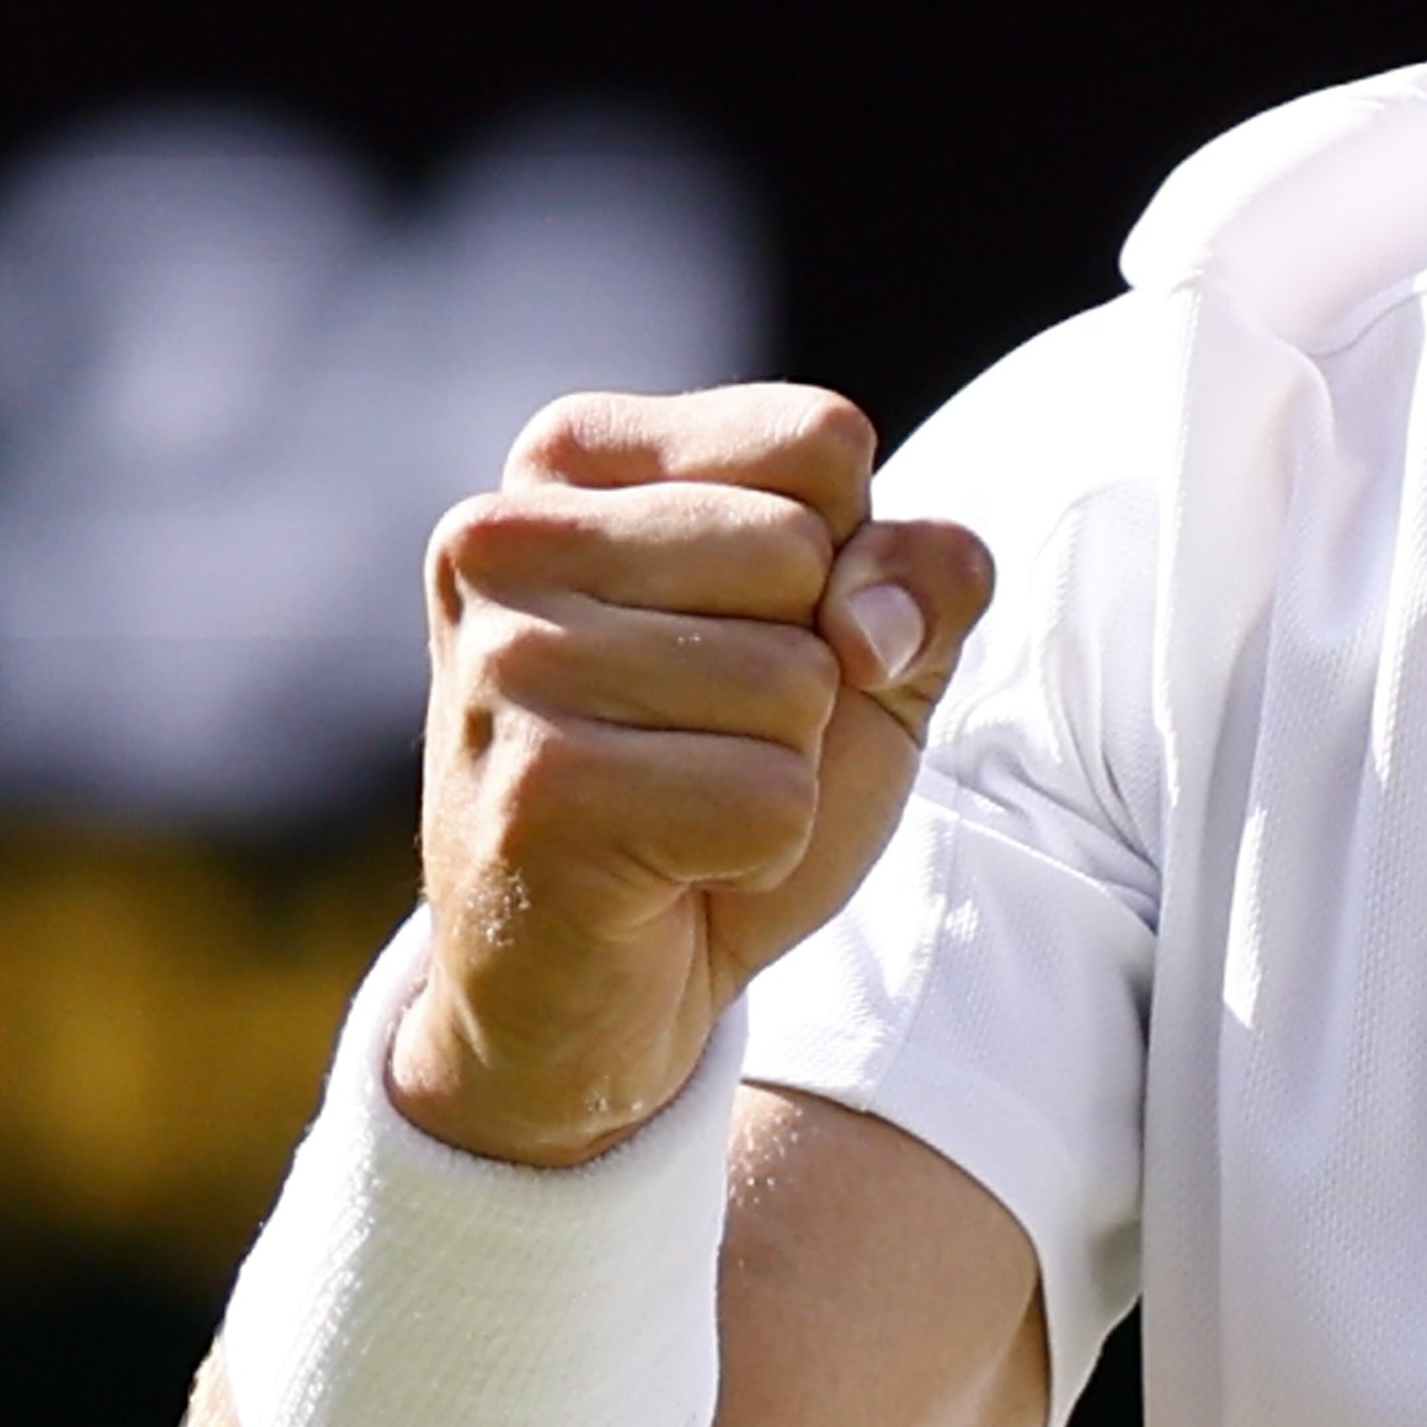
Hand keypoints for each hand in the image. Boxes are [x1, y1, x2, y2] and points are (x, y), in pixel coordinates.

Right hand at [385, 383, 992, 1168]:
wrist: (591, 987)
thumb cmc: (718, 773)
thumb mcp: (857, 642)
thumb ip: (922, 570)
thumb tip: (869, 626)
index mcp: (573, 457)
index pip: (821, 440)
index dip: (843, 555)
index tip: (748, 628)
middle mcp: (505, 537)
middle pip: (804, 554)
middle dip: (807, 669)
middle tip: (701, 735)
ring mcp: (506, 665)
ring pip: (793, 682)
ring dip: (780, 769)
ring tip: (676, 800)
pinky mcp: (535, 795)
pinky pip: (770, 799)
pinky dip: (759, 852)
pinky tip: (664, 870)